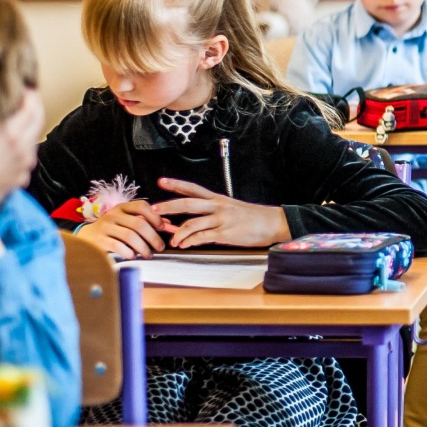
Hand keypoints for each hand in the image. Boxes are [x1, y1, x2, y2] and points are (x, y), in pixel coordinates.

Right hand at [0, 88, 43, 265]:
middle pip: (37, 119)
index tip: (23, 84)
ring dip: (28, 125)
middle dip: (33, 106)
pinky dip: (23, 145)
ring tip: (15, 118)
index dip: (30, 93)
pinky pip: (26, 156)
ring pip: (33, 138)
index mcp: (10, 133)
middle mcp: (22, 146)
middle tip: (24, 96)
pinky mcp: (20, 176)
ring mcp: (23, 162)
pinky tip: (10, 145)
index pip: (31, 106)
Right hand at [76, 200, 167, 259]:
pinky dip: (129, 252)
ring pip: (130, 236)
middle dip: (153, 237)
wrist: (86, 237)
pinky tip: (133, 256)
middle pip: (139, 224)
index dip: (155, 217)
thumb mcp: (127, 221)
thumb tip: (168, 225)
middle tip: (160, 247)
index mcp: (123, 207)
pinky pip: (118, 246)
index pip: (142, 206)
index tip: (162, 228)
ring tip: (149, 254)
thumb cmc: (113, 229)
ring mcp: (105, 227)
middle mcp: (113, 215)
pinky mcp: (99, 240)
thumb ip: (146, 221)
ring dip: (143, 247)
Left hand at [152, 178, 289, 249]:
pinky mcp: (226, 233)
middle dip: (168, 206)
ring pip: (192, 223)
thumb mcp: (231, 210)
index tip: (161, 181)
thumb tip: (193, 222)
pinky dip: (190, 241)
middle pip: (187, 203)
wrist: (273, 223)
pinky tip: (185, 245)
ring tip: (172, 240)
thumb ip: (212, 214)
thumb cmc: (253, 218)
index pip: (193, 189)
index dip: (176, 184)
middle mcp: (217, 206)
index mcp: (218, 199)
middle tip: (154, 209)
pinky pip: (202, 237)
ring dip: (178, 232)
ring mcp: (221, 219)